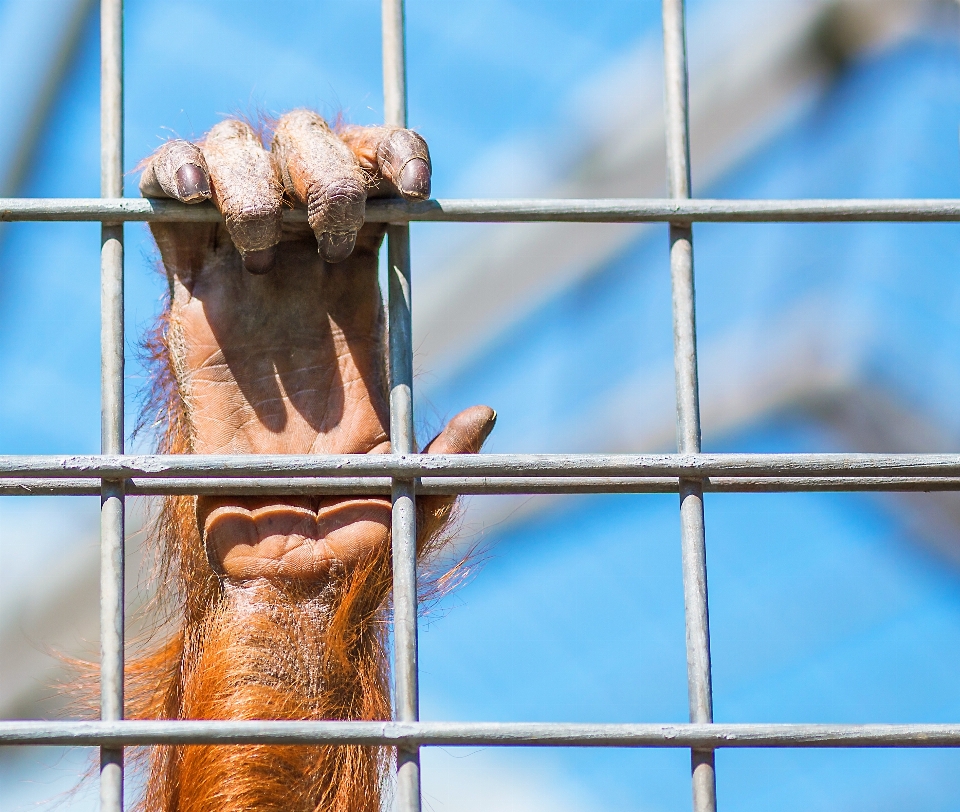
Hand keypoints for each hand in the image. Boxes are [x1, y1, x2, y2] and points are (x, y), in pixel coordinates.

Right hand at [140, 110, 495, 582]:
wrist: (275, 559)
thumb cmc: (351, 528)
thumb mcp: (413, 492)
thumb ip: (443, 457)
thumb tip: (483, 415)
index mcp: (363, 297)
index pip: (378, 185)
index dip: (393, 154)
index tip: (411, 181)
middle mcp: (304, 274)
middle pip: (307, 148)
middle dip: (322, 161)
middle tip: (331, 228)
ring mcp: (243, 280)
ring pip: (235, 158)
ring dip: (245, 161)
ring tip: (258, 225)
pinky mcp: (187, 301)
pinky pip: (167, 211)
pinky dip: (172, 174)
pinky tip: (193, 196)